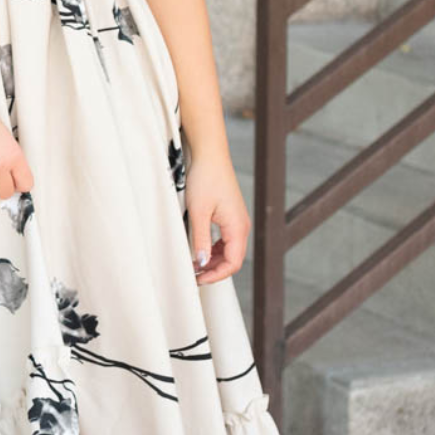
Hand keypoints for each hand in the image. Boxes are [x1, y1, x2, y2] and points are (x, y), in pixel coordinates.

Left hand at [184, 152, 249, 282]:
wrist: (210, 156)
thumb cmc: (205, 180)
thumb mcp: (198, 212)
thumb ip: (200, 240)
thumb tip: (201, 263)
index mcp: (237, 227)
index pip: (233, 263)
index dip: (216, 275)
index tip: (198, 279)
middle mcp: (241, 226)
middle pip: (233, 259)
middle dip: (214, 270)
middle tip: (194, 275)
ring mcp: (237, 221)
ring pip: (229, 251)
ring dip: (214, 261)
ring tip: (195, 265)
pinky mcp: (230, 216)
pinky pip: (226, 240)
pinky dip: (214, 250)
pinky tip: (200, 251)